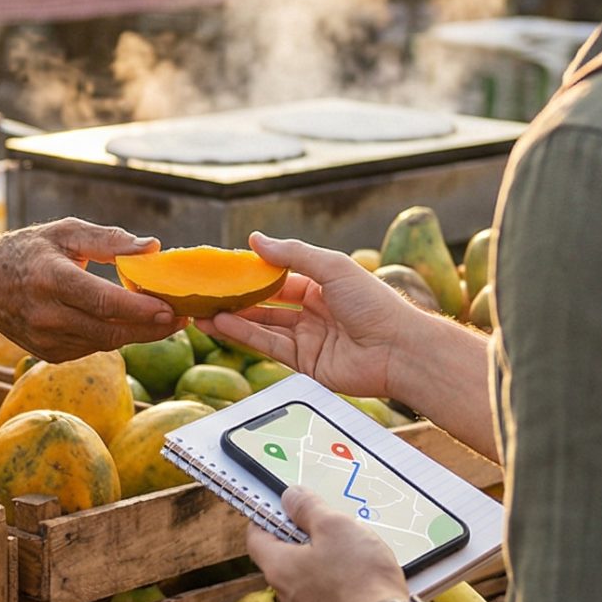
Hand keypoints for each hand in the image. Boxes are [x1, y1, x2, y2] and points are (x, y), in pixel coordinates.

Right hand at [0, 219, 179, 359]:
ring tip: (165, 318)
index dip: (140, 308)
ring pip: (106, 343)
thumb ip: (109, 239)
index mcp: (50, 278)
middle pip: (110, 330)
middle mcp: (46, 315)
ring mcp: (47, 340)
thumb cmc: (28, 251)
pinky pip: (93, 348)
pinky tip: (131, 323)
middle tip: (183, 318)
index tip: (171, 307)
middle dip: (152, 328)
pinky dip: (115, 336)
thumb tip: (152, 248)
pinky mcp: (50, 354)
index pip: (102, 301)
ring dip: (138, 333)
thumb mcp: (65, 231)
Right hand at [205, 234, 422, 403]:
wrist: (399, 350)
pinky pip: (268, 346)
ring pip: (262, 325)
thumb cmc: (374, 303)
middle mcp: (314, 310)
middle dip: (237, 298)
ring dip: (232, 318)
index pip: (280, 276)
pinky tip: (220, 324)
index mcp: (323, 284)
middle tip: (205, 293)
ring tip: (202, 311)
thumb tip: (255, 239)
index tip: (225, 268)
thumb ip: (292, 254)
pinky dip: (243, 335)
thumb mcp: (332, 267)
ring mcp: (309, 337)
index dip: (253, 272)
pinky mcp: (305, 363)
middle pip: (267, 303)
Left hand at [247, 486, 410, 601]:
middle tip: (330, 530)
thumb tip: (290, 497)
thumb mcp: (335, 526)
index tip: (285, 508)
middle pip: (284, 561)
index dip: (267, 518)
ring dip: (323, 568)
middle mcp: (286, 598)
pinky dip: (338, 591)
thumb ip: (308, 508)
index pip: (256, 538)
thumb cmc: (360, 580)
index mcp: (279, 569)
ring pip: (307, 584)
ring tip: (354, 558)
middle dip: (304, 542)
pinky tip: (362, 584)